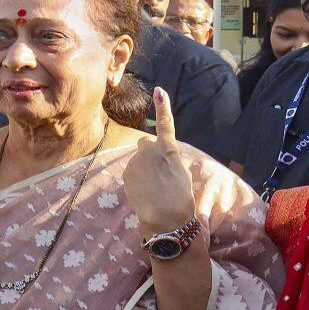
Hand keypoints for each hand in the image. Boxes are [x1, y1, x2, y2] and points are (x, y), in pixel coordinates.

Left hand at [123, 87, 196, 236]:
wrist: (165, 218)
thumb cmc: (180, 199)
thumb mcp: (181, 174)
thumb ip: (169, 160)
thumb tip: (159, 159)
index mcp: (168, 149)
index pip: (165, 124)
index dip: (163, 107)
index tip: (159, 91)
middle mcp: (149, 151)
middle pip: (146, 145)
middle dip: (149, 152)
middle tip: (159, 172)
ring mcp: (136, 162)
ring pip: (139, 161)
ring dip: (144, 169)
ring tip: (155, 188)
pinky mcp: (126, 174)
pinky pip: (132, 173)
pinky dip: (137, 179)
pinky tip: (146, 193)